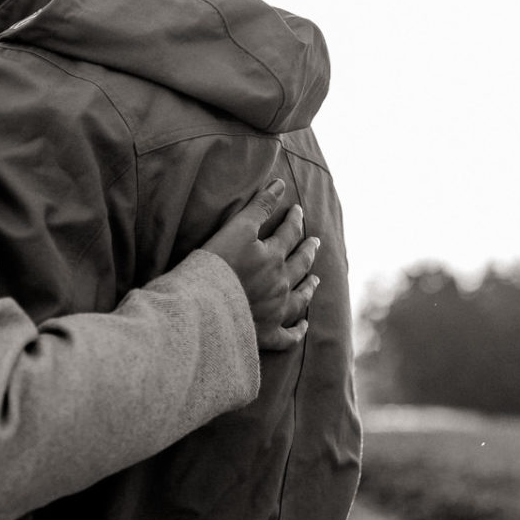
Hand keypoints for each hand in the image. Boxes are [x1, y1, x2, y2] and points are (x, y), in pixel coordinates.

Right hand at [198, 177, 320, 350]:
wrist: (204, 308)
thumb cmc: (216, 265)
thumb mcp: (236, 229)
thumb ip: (259, 206)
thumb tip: (280, 184)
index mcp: (274, 257)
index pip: (289, 233)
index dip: (294, 219)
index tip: (298, 211)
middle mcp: (281, 283)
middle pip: (301, 264)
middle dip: (308, 250)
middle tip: (315, 241)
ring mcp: (276, 311)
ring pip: (300, 298)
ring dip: (309, 287)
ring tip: (316, 279)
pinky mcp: (266, 335)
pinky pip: (288, 336)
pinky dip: (297, 330)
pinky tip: (303, 325)